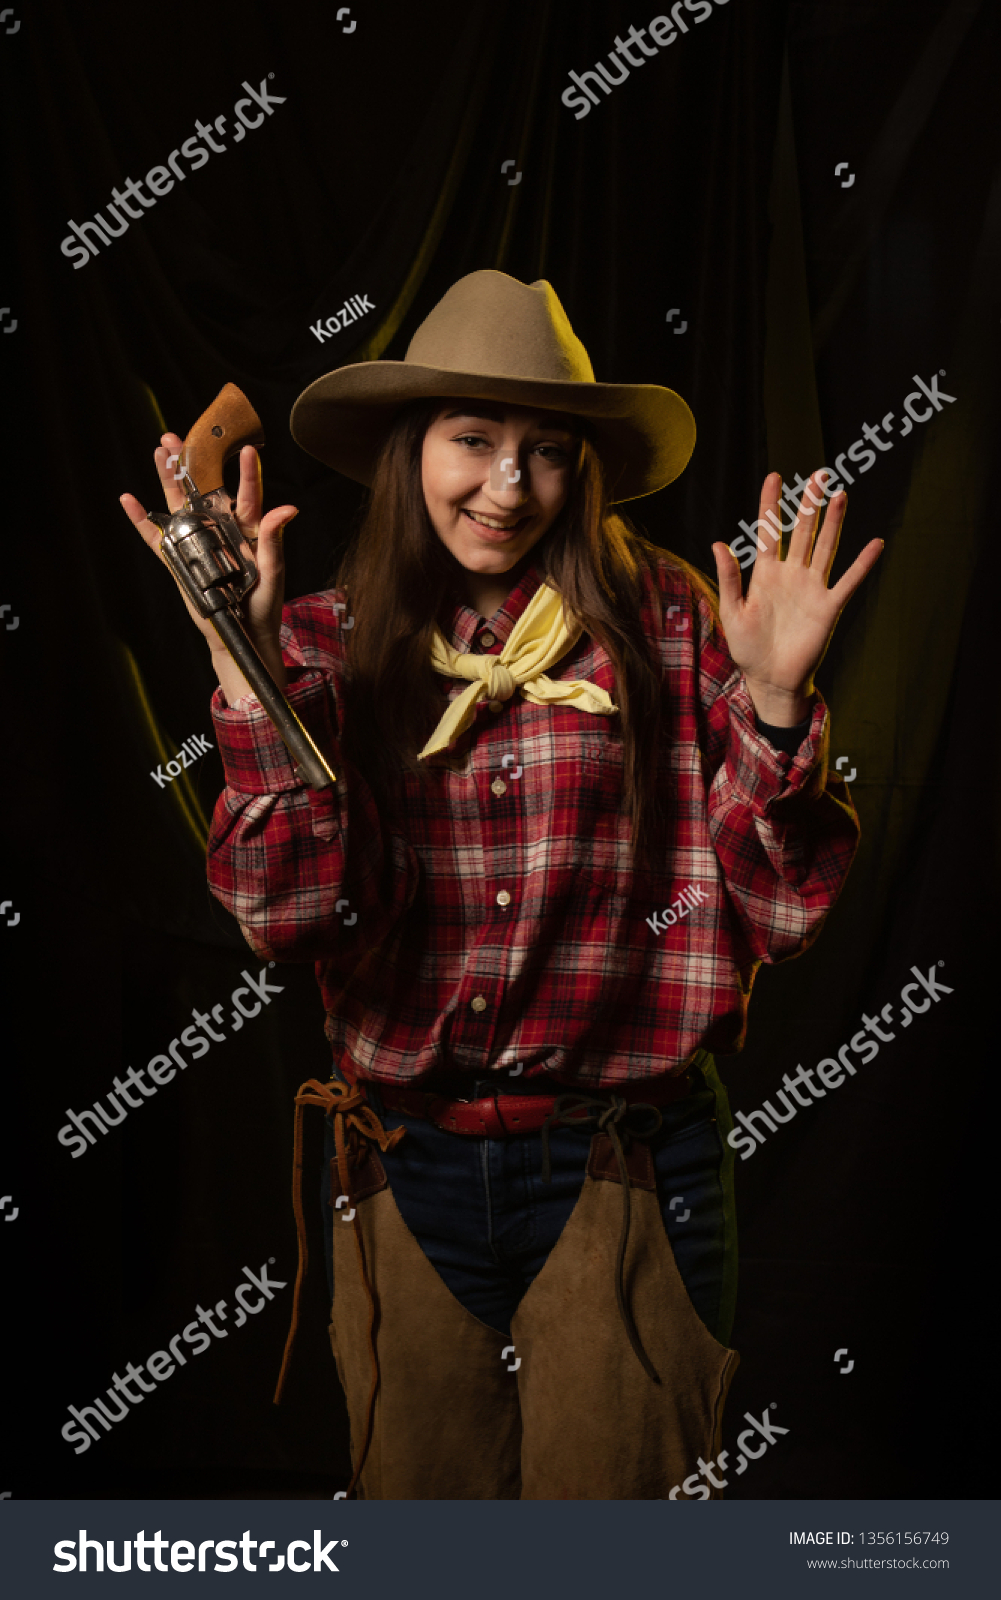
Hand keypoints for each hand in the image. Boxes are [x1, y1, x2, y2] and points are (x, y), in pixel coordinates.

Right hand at [120, 433, 297, 702]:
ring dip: (167, 480)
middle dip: (190, 463)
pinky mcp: (180, 561)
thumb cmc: (264, 604)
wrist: (244, 635)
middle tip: (176, 438)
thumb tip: (287, 509)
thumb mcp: (272, 572)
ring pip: (180, 506)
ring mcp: (199, 543)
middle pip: (204, 490)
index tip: (247, 450)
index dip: (247, 473)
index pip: (247, 495)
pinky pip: (157, 538)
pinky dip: (142, 520)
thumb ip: (274, 540)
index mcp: (248, 530)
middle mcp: (221, 530)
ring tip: (158, 453)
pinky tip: (129, 500)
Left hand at [710, 470, 882, 724]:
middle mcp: (791, 575)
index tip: (775, 476)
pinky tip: (875, 544)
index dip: (771, 504)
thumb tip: (718, 543)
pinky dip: (862, 564)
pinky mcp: (828, 607)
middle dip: (809, 504)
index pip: (769, 531)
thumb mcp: (732, 612)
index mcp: (765, 574)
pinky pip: (848, 582)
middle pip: (803, 531)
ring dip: (833, 522)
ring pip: (825, 547)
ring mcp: (812, 588)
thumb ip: (729, 578)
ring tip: (840, 495)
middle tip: (819, 475)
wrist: (770, 679)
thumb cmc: (748, 648)